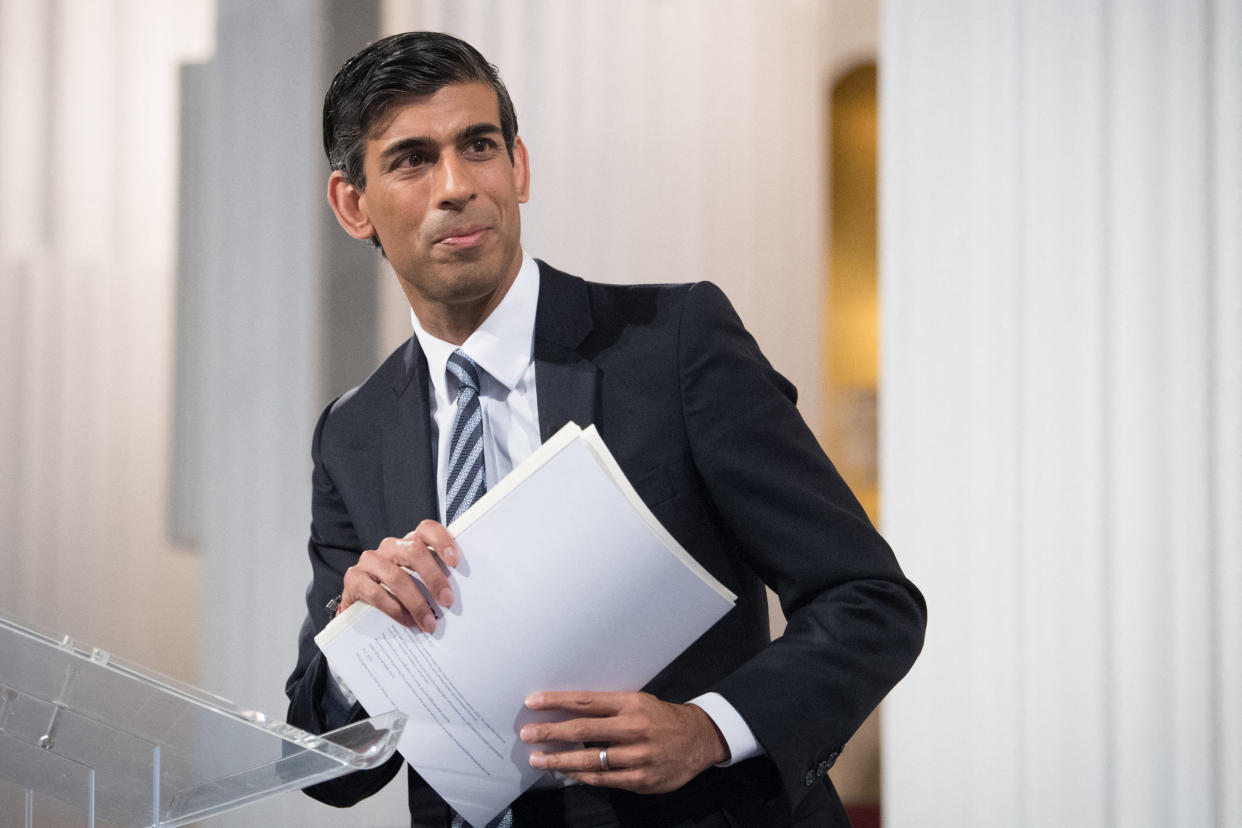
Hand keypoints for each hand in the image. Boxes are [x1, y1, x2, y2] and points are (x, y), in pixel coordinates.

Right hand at [340, 519, 458, 632]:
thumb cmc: (398, 595)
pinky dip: (394, 609)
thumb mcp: (418, 585)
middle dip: (434, 578)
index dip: (442, 541)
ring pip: (396, 576)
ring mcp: (370, 561)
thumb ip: (434, 582)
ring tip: (428, 622)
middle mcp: (390, 547)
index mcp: (410, 543)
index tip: (454, 562)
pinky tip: (407, 622)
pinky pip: (376, 592)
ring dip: (416, 602)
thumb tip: (456, 598)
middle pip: (414, 552)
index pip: (426, 529)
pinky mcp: (354, 578)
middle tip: (447, 601)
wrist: (361, 611)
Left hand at [520, 691, 728, 793]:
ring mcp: (638, 756)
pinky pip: (603, 779)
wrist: (698, 739)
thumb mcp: (638, 702)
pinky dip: (581, 775)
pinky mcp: (640, 779)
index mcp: (630, 703)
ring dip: (559, 759)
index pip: (586, 701)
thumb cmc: (661, 718)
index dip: (556, 702)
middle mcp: (633, 728)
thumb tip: (568, 711)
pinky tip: (566, 772)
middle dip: (550, 732)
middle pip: (583, 730)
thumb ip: (608, 708)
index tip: (532, 703)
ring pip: (590, 760)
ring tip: (537, 759)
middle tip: (526, 734)